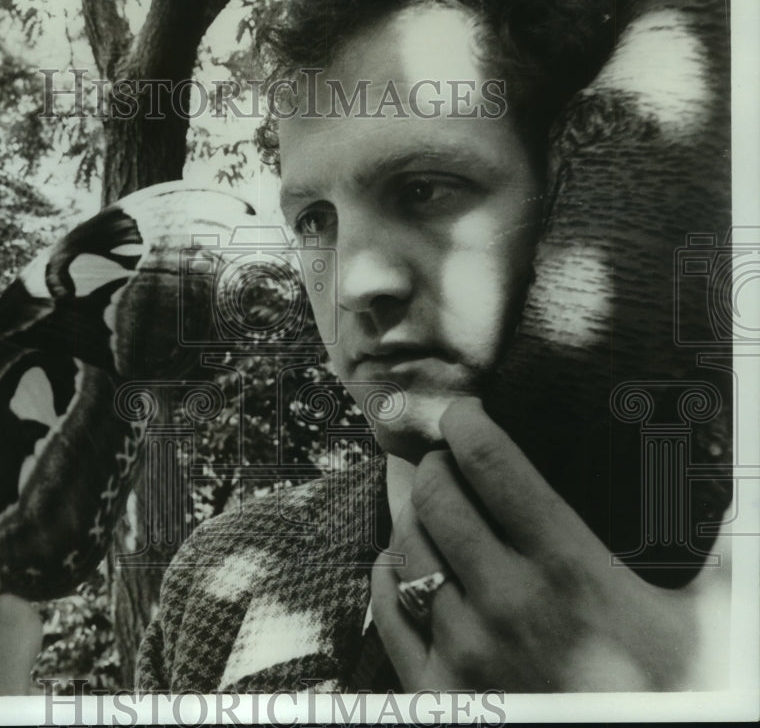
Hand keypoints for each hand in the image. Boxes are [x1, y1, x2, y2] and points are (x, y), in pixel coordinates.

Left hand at [371, 397, 730, 691]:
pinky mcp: (437, 692)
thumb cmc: (670, 699)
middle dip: (438, 464)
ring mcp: (465, 650)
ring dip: (412, 513)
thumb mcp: (706, 621)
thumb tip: (729, 493)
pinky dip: (388, 574)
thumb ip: (714, 552)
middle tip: (449, 462)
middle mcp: (507, 603)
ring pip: (407, 547)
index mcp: (570, 572)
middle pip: (437, 496)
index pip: (491, 463)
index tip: (465, 413)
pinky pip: (387, 612)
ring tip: (430, 507)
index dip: (468, 423)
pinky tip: (400, 559)